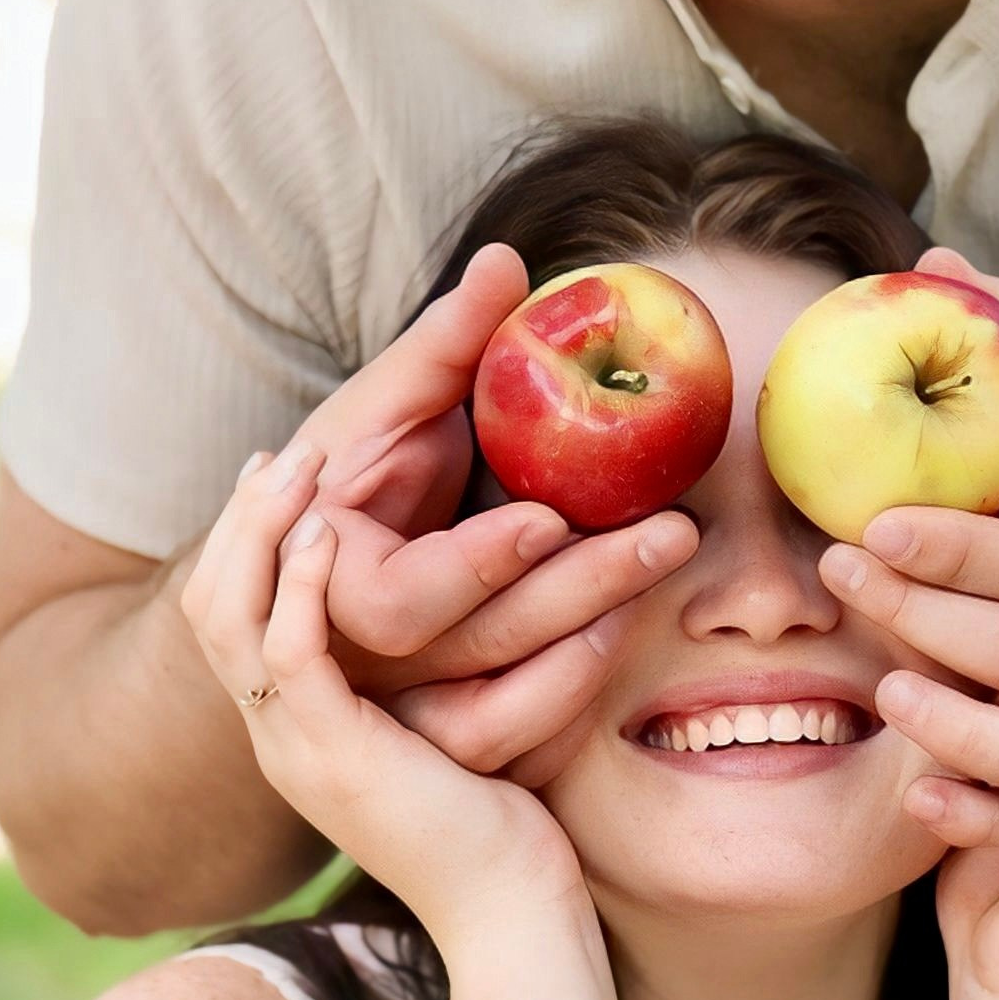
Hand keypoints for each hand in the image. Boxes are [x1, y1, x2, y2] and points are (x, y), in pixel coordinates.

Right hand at [181, 443, 578, 940]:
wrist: (517, 918)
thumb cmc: (510, 824)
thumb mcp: (459, 726)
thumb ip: (441, 670)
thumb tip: (476, 600)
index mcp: (300, 733)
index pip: (236, 620)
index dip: (251, 545)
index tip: (283, 478)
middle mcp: (280, 739)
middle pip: (209, 608)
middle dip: (242, 522)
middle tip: (282, 454)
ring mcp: (292, 750)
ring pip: (227, 619)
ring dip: (259, 534)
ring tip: (299, 469)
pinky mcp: (327, 756)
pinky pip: (283, 653)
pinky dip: (295, 586)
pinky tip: (322, 536)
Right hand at [243, 244, 699, 784]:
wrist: (335, 566)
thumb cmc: (358, 474)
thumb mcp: (390, 406)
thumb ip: (445, 343)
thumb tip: (508, 259)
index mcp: (324, 579)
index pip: (400, 599)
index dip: (477, 562)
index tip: (550, 518)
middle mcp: (352, 664)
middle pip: (476, 644)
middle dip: (580, 586)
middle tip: (674, 531)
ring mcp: (397, 714)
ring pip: (500, 705)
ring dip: (589, 637)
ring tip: (665, 561)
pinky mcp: (445, 740)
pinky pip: (515, 735)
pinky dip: (571, 689)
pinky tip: (626, 630)